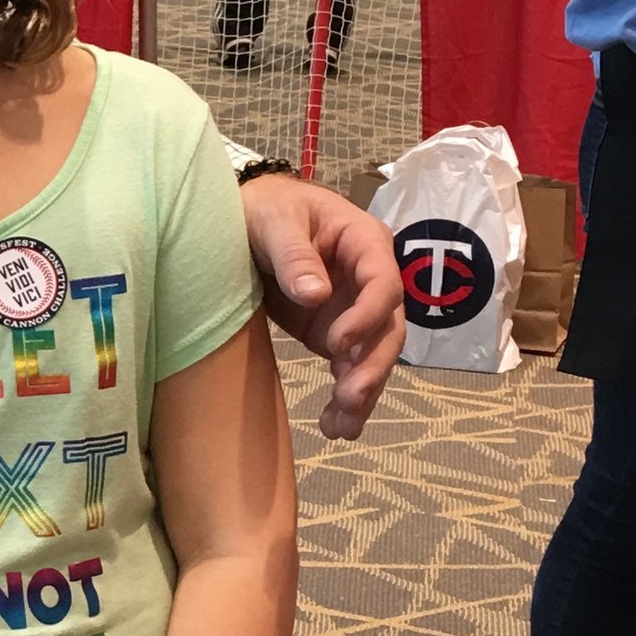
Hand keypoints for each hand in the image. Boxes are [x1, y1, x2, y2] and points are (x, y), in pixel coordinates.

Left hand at [241, 171, 403, 439]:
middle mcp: (370, 280)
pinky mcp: (335, 334)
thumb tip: (316, 296)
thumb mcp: (273, 221)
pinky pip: (350, 369)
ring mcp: (355, 310)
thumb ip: (293, 255)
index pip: (383, 283)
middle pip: (387, 328)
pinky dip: (346, 400)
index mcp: (365, 242)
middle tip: (348, 397)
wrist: (248, 221)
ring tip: (341, 427)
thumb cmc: (267, 208)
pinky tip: (335, 427)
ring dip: (363, 393)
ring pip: (374, 356)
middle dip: (371, 366)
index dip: (367, 316)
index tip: (338, 344)